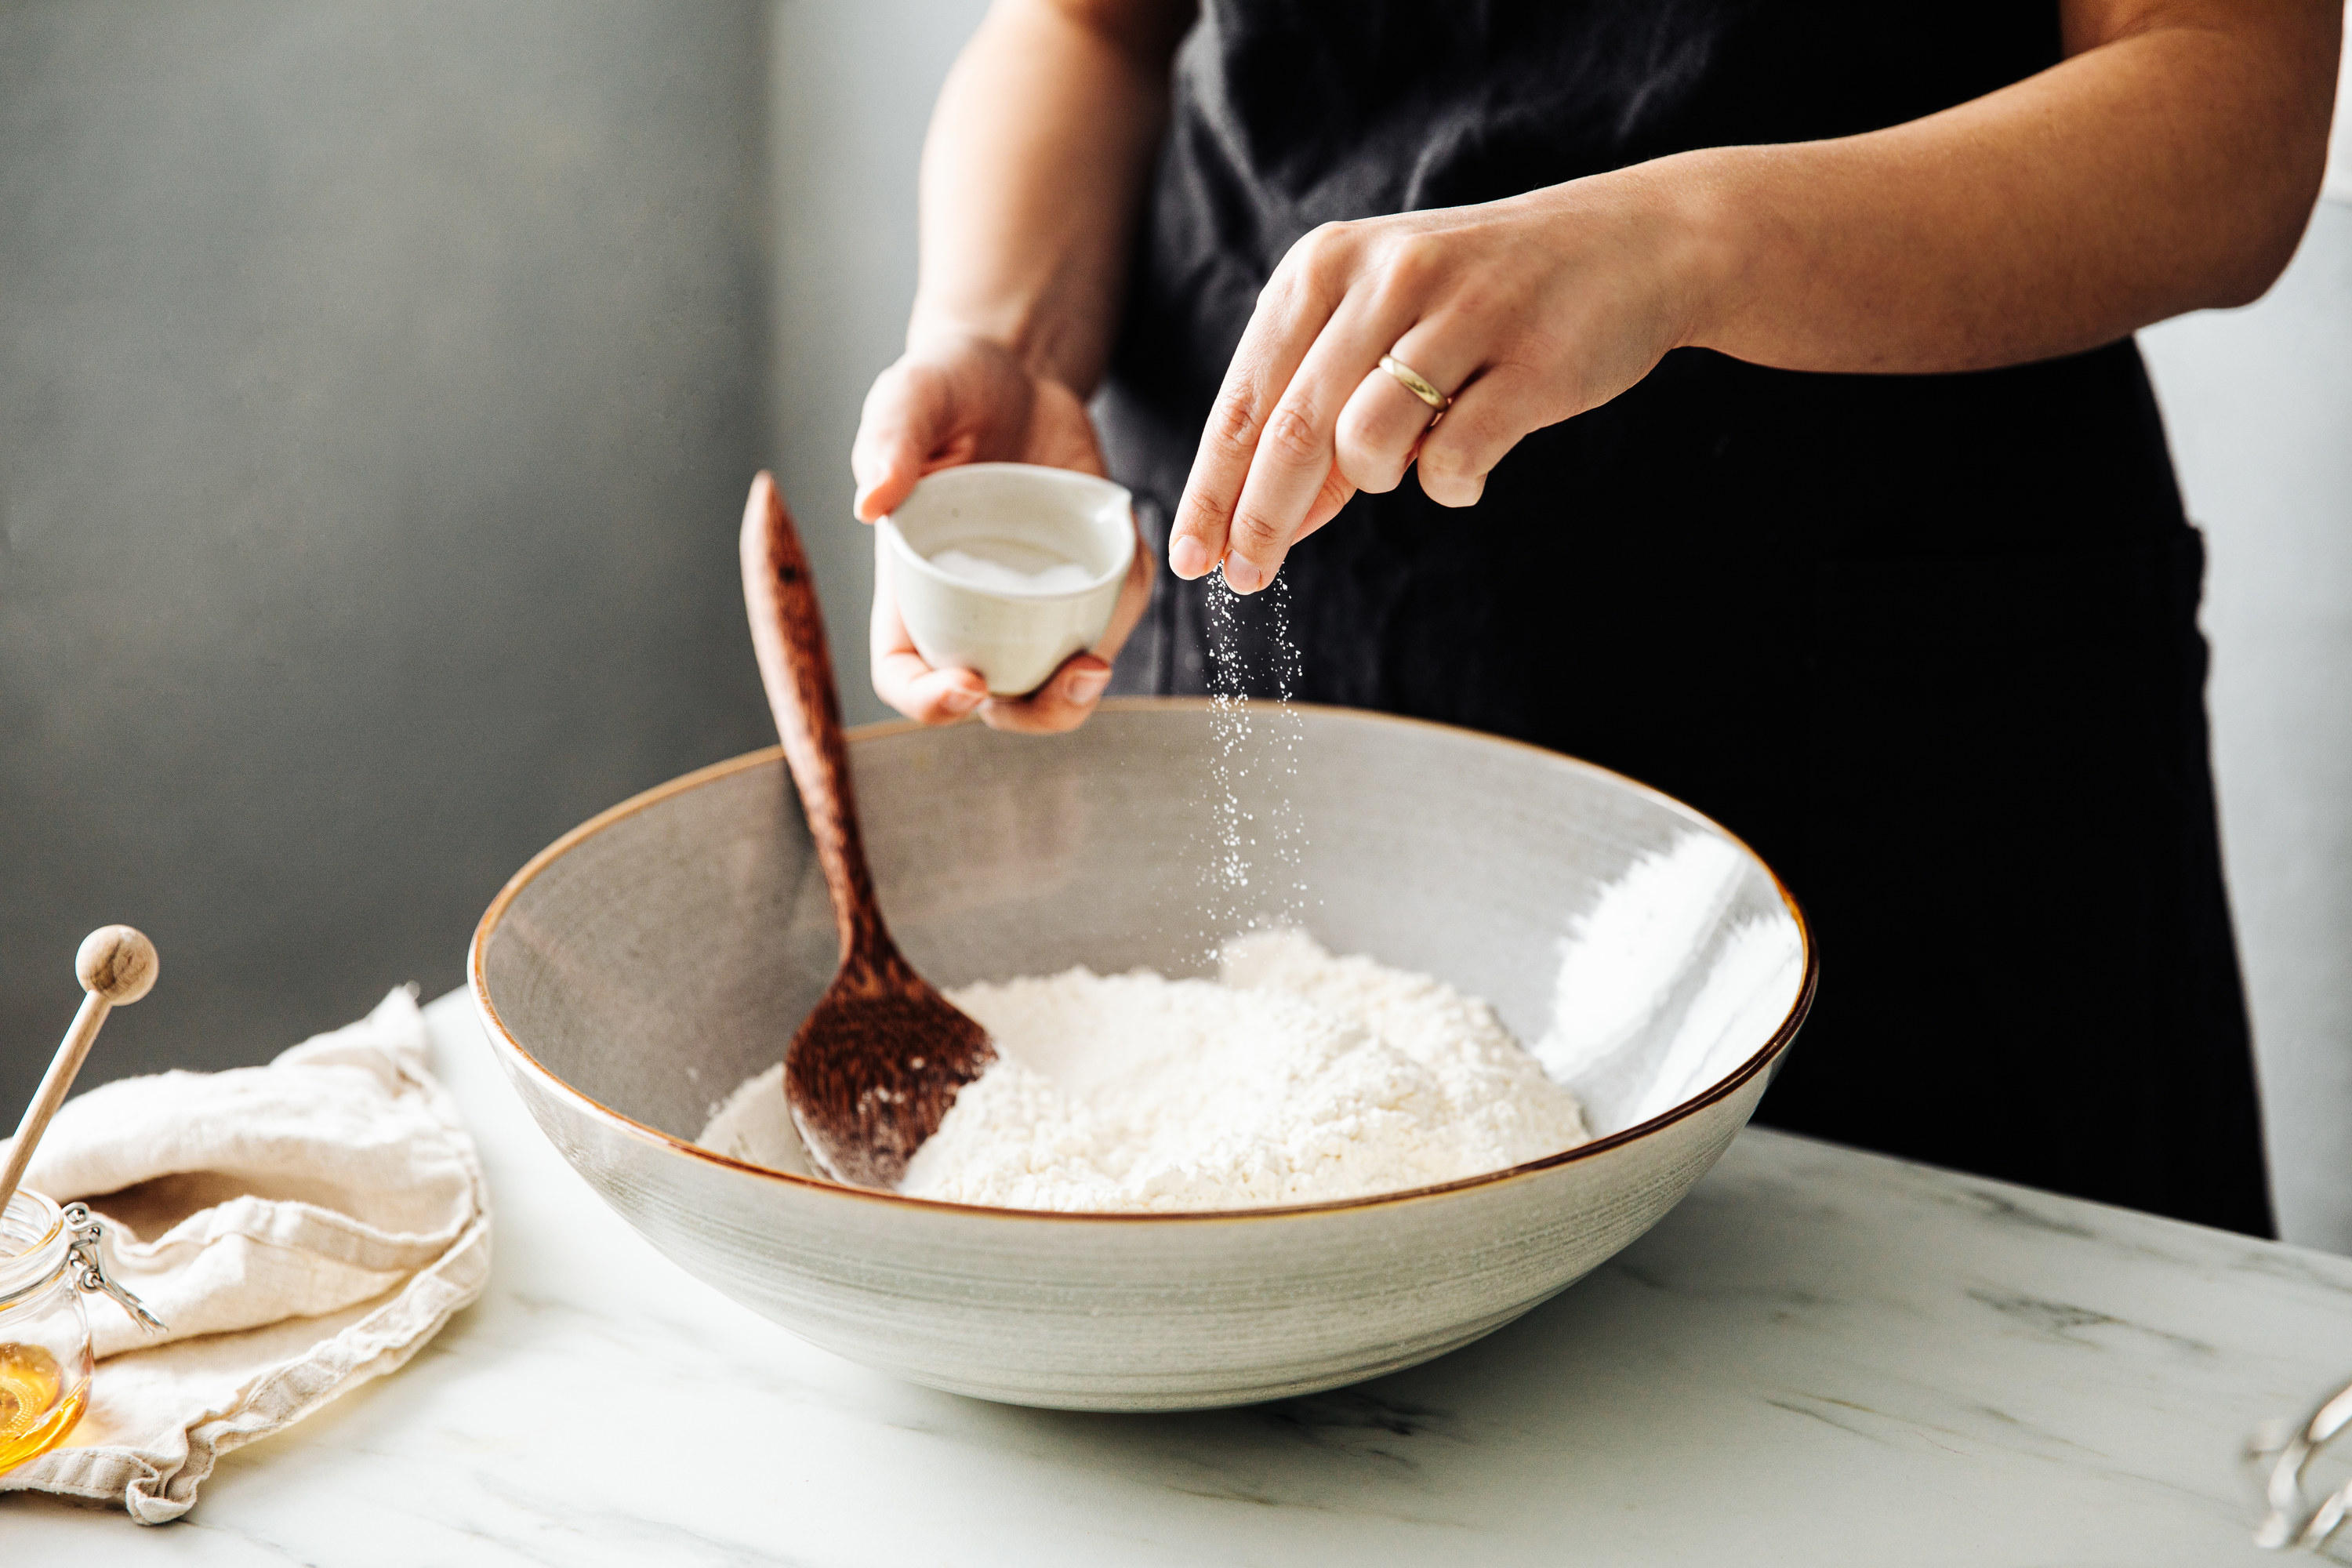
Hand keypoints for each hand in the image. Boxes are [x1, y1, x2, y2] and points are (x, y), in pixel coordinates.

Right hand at [852, 330, 1154, 732]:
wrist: (1014, 371)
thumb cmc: (945, 389)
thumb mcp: (909, 398)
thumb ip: (889, 442)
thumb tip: (870, 502)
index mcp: (912, 588)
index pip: (905, 675)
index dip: (929, 702)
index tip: (969, 684)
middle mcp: (970, 609)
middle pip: (995, 703)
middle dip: (1034, 712)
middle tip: (1072, 677)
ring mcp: (1031, 601)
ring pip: (1058, 675)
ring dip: (1083, 685)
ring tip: (1098, 656)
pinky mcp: (1084, 576)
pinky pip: (1109, 613)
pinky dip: (1126, 605)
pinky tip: (1133, 563)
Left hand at [1165, 173, 1702, 591]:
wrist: (1630, 245)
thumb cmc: (1483, 299)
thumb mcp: (1380, 326)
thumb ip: (1318, 413)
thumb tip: (1261, 524)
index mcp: (1325, 264)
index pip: (1245, 400)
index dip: (1211, 490)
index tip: (1191, 558)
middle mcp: (1384, 277)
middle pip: (1291, 434)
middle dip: (1259, 521)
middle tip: (1245, 579)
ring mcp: (1460, 313)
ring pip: (1366, 446)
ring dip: (1376, 480)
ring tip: (1411, 457)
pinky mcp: (1529, 361)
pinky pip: (1452, 463)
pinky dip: (1449, 484)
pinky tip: (1469, 461)